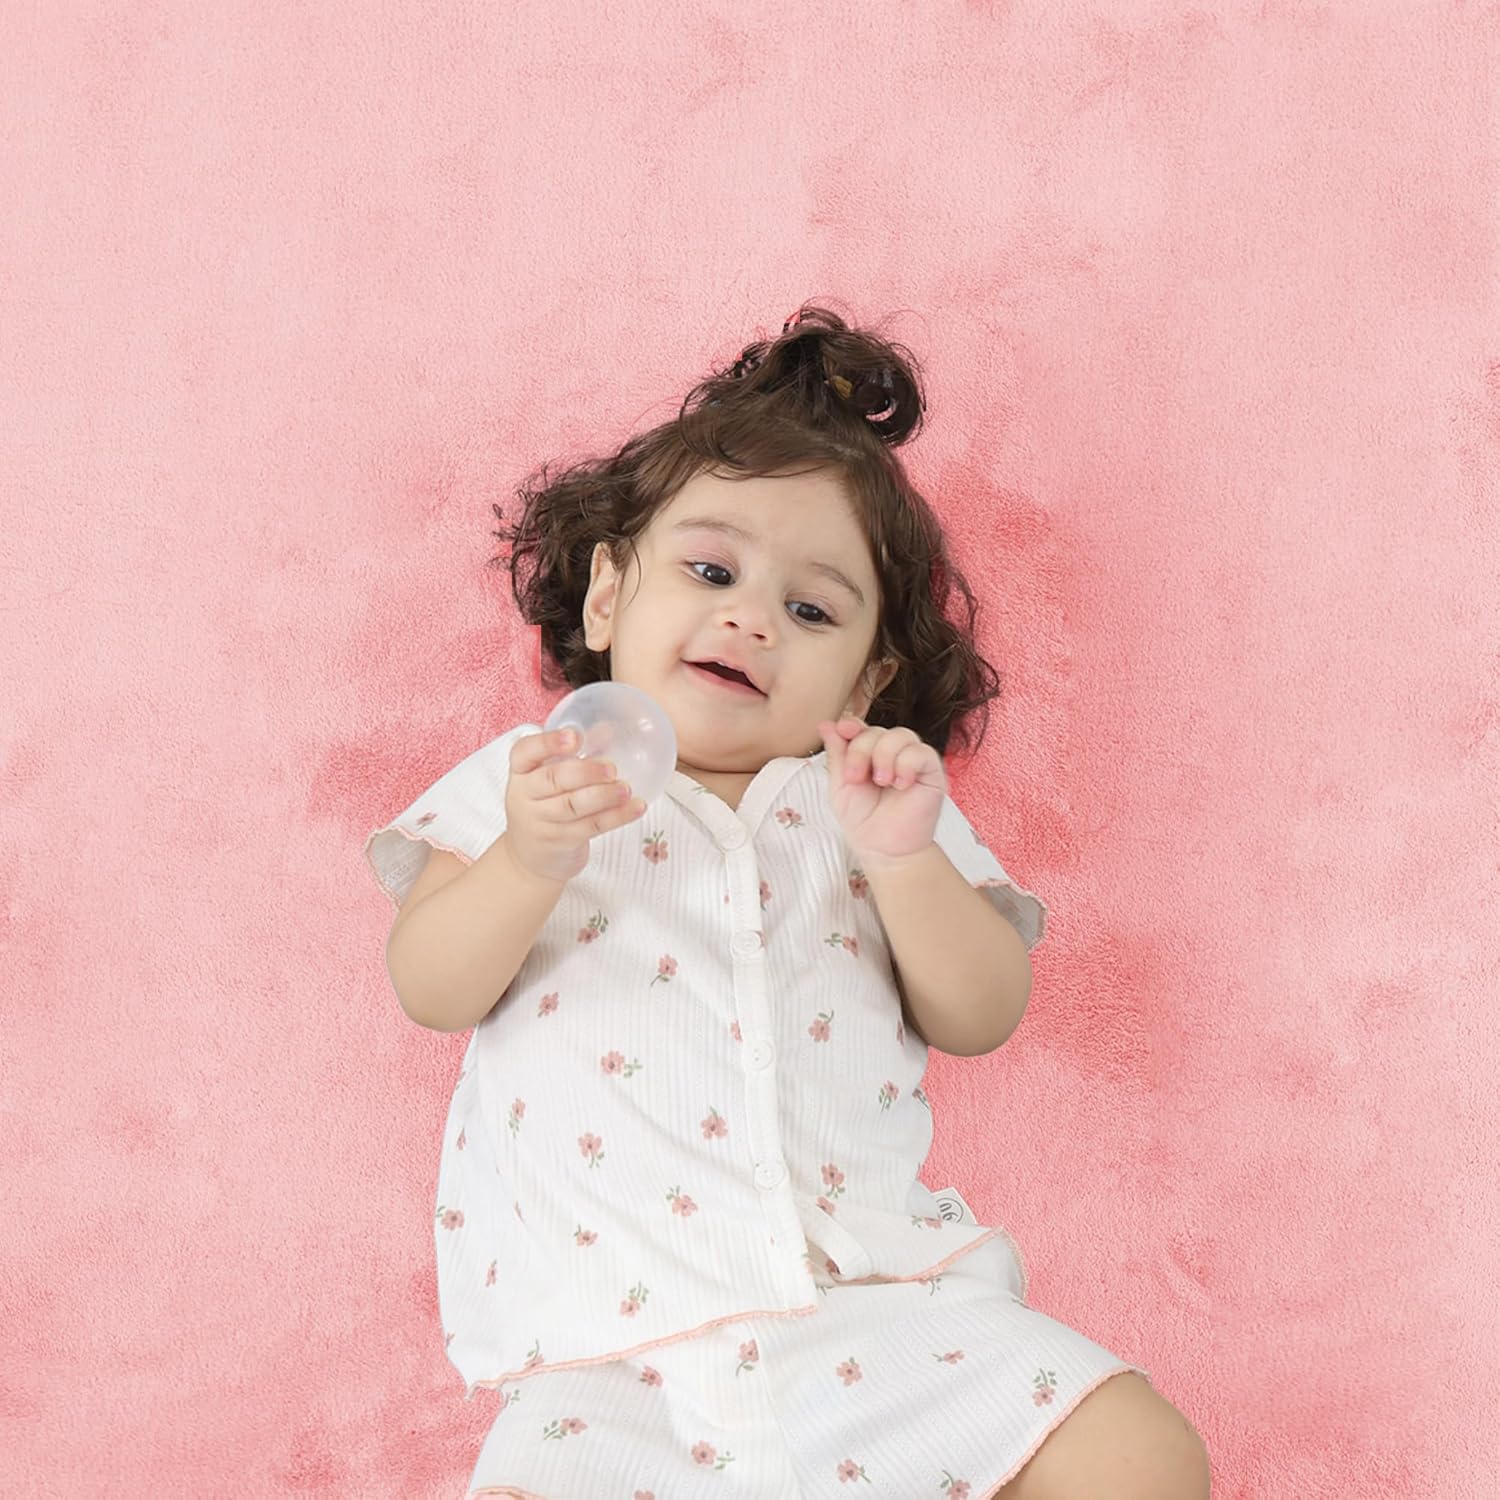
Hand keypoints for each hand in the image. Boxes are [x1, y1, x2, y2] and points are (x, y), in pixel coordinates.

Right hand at [503, 728, 646, 882]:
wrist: (529, 856)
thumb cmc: (544, 804)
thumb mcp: (548, 778)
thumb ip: (575, 754)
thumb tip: (608, 730)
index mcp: (520, 771)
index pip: (525, 752)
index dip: (549, 742)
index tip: (575, 737)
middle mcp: (524, 795)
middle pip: (552, 780)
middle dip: (585, 772)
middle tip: (611, 768)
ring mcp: (541, 821)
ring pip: (573, 806)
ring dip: (604, 796)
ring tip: (626, 788)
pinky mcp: (561, 841)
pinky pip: (591, 826)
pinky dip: (617, 816)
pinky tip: (636, 807)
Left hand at [817, 716, 944, 864]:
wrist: (883, 849)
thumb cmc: (862, 820)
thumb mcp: (840, 786)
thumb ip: (837, 755)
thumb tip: (827, 724)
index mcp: (868, 754)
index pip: (862, 729)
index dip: (853, 725)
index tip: (843, 729)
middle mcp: (890, 753)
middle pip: (877, 731)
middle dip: (861, 750)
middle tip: (855, 777)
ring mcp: (912, 760)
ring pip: (901, 735)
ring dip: (884, 756)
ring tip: (881, 782)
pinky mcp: (931, 772)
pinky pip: (922, 752)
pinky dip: (907, 764)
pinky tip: (900, 784)